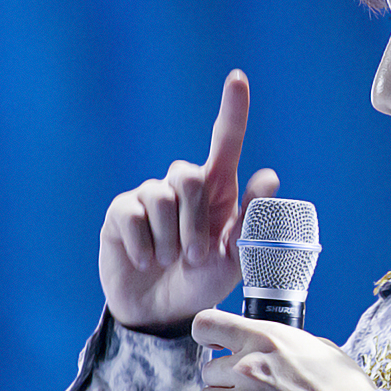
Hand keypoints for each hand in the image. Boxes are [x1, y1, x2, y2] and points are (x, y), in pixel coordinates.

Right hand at [99, 70, 280, 334]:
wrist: (163, 312)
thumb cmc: (203, 280)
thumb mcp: (236, 256)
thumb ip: (252, 218)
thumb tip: (268, 175)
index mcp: (217, 191)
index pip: (224, 142)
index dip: (232, 110)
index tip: (238, 78)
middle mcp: (183, 186)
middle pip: (189, 175)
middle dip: (195, 224)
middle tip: (195, 257)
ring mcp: (150, 197)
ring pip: (162, 197)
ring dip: (171, 240)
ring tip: (171, 262)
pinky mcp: (122, 214)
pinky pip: (133, 216)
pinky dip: (144, 246)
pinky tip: (146, 261)